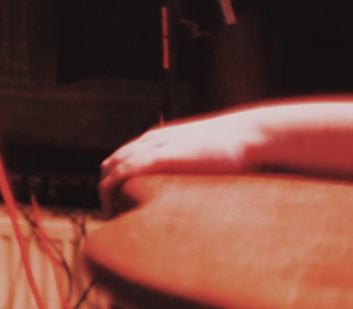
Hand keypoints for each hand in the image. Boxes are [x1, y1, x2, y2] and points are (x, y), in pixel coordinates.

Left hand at [99, 111, 266, 211]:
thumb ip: (187, 167)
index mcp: (157, 139)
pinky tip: (116, 204)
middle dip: (104, 190)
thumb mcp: (199, 156)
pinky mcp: (165, 154)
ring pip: (114, 166)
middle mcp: (150, 139)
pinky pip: (129, 168)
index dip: (111, 182)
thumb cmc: (230, 149)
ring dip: (106, 192)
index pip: (120, 159)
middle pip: (111, 163)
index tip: (114, 205)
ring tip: (111, 217)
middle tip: (111, 216)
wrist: (248, 134)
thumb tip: (186, 191)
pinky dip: (115, 186)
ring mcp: (156, 145)